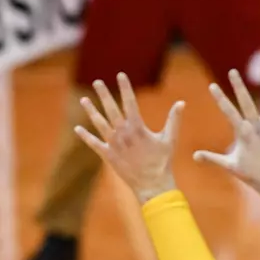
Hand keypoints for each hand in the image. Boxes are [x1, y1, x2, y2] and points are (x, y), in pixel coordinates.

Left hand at [72, 72, 182, 204]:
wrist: (152, 184)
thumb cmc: (163, 161)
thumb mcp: (170, 138)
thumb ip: (174, 120)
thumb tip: (181, 102)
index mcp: (138, 127)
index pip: (130, 102)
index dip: (125, 87)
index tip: (120, 75)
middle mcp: (123, 133)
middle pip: (111, 109)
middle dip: (104, 94)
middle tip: (97, 81)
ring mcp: (114, 144)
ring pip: (99, 123)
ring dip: (91, 111)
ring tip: (83, 99)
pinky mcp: (107, 156)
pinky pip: (94, 144)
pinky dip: (85, 136)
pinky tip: (77, 128)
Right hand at [193, 68, 259, 198]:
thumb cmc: (252, 176)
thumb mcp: (230, 166)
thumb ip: (211, 158)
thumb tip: (194, 156)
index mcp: (243, 134)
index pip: (228, 112)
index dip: (220, 98)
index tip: (212, 85)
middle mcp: (258, 127)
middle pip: (247, 102)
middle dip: (238, 86)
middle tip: (233, 71)